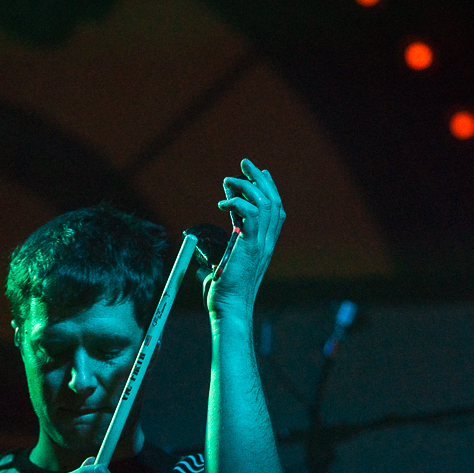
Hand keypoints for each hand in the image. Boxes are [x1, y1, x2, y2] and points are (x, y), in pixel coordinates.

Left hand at [206, 158, 285, 318]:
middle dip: (260, 179)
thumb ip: (217, 255)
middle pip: (273, 202)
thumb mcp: (222, 267)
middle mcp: (267, 243)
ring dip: (248, 186)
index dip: (267, 189)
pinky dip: (238, 202)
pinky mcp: (250, 247)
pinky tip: (223, 203)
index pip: (273, 211)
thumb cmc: (223, 294)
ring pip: (266, 204)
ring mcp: (261, 245)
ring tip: (230, 180)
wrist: (230, 309)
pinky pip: (252, 215)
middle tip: (245, 164)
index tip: (257, 173)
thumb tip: (200, 251)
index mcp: (263, 246)